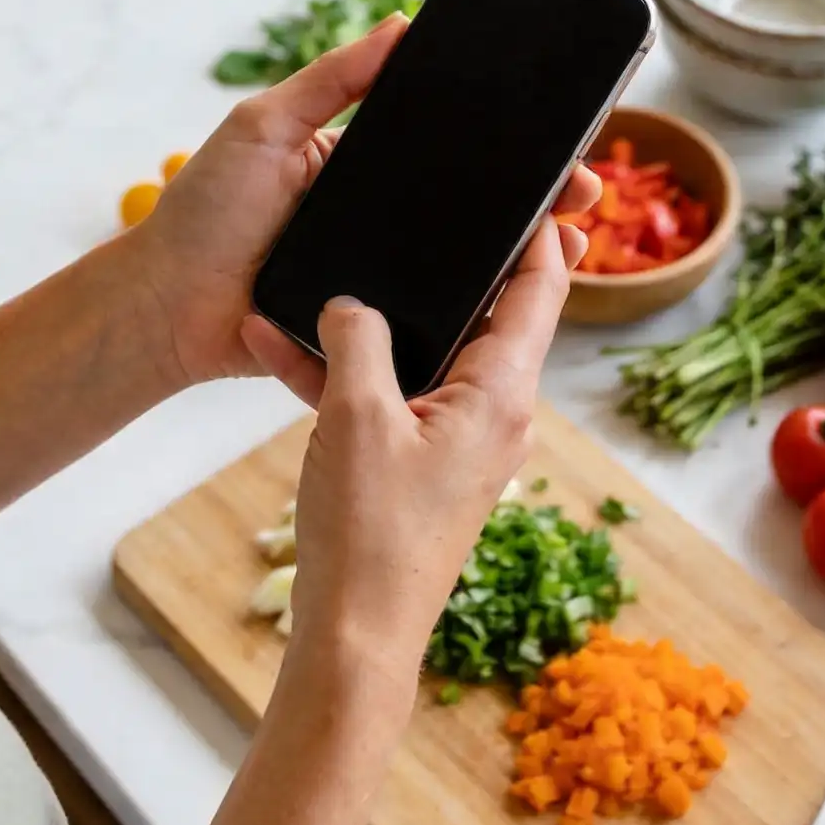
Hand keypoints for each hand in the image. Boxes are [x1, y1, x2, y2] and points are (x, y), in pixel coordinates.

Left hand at [125, 16, 597, 402]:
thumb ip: (331, 79)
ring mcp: (378, 275)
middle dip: (536, 199)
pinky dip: (482, 311)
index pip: (446, 146)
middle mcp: (379, 218)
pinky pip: (433, 318)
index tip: (556, 135)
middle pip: (471, 207)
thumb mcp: (266, 124)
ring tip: (575, 242)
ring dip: (523, 256)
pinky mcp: (373, 329)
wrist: (164, 309)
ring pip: (464, 265)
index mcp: (361, 164)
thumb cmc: (204, 212)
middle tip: (586, 189)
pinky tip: (523, 303)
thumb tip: (402, 24)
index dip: (502, 144)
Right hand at [287, 218, 576, 662]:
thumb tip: (350, 302)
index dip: (541, 234)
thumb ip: (357, 339)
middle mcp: (492, 411)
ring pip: (423, 352)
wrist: (353, 638)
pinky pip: (388, 394)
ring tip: (324, 273)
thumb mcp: (356, 415)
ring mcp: (456, 438)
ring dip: (373, 322)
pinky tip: (283, 347)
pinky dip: (346, 373)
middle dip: (447, 265)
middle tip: (423, 206)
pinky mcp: (419, 462)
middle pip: (484, 314)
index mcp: (500, 392)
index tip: (532, 186)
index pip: (540, 291)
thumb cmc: (370, 534)